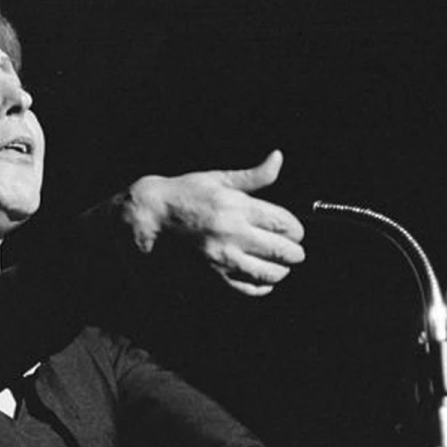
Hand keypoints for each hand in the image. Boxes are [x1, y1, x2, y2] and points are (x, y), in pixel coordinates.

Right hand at [124, 150, 305, 295]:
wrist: (149, 220)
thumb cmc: (185, 195)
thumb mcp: (219, 179)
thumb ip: (254, 175)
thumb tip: (278, 158)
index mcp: (237, 207)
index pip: (284, 223)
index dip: (297, 230)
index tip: (295, 231)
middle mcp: (232, 234)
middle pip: (283, 250)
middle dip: (294, 252)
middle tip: (294, 251)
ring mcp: (223, 258)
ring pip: (270, 273)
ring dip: (282, 270)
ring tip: (281, 265)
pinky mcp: (213, 276)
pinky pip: (248, 289)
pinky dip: (263, 286)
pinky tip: (264, 279)